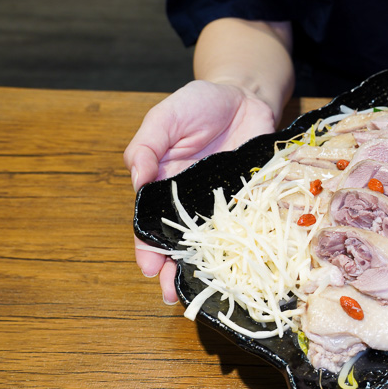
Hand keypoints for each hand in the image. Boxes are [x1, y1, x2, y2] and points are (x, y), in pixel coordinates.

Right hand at [123, 80, 276, 302]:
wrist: (245, 95)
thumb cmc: (200, 103)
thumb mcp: (165, 117)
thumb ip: (146, 145)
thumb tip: (136, 177)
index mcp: (164, 184)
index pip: (150, 222)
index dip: (147, 245)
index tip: (148, 267)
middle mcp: (192, 201)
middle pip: (179, 241)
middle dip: (173, 268)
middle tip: (171, 293)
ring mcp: (223, 203)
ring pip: (212, 243)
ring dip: (206, 267)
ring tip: (203, 291)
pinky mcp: (250, 199)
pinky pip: (246, 227)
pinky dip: (242, 248)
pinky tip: (241, 267)